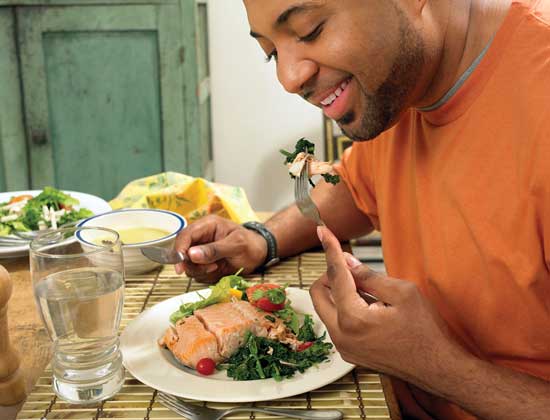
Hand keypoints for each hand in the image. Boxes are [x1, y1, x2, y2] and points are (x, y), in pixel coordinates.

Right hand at [173, 215, 266, 282]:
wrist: (260, 253)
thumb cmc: (251, 244)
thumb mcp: (236, 245)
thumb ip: (214, 250)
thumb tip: (191, 254)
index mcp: (207, 226)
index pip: (184, 236)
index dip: (179, 250)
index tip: (180, 267)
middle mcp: (201, 238)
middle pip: (182, 253)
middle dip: (193, 264)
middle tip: (211, 268)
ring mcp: (201, 252)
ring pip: (189, 266)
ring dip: (201, 271)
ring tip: (218, 267)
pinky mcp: (204, 264)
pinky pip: (197, 273)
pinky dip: (206, 275)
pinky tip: (219, 270)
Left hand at [310, 226, 462, 380]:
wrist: (439, 369)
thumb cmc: (426, 332)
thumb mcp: (403, 293)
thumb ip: (369, 275)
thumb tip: (346, 261)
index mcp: (352, 319)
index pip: (334, 275)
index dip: (330, 249)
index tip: (323, 231)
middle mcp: (341, 336)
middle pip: (318, 293)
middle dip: (330, 274)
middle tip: (351, 267)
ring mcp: (344, 348)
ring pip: (326, 309)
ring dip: (339, 292)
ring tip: (370, 290)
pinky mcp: (350, 353)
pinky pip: (338, 323)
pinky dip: (346, 308)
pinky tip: (371, 306)